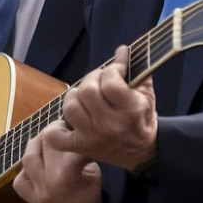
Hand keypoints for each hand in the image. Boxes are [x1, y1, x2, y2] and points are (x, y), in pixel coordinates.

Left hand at [14, 129, 102, 202]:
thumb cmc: (92, 192)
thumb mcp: (94, 169)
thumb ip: (79, 150)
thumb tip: (70, 128)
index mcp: (66, 175)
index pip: (62, 142)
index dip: (68, 130)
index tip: (72, 126)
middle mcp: (47, 184)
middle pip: (43, 145)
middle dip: (52, 132)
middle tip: (60, 127)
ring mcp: (36, 194)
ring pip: (27, 159)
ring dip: (36, 145)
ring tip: (46, 141)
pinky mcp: (30, 201)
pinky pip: (20, 180)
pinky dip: (26, 170)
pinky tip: (38, 166)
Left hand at [57, 45, 157, 171]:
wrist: (142, 152)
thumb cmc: (142, 118)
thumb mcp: (146, 94)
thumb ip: (136, 70)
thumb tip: (121, 50)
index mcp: (130, 110)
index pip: (110, 81)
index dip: (111, 70)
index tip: (115, 71)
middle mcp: (110, 125)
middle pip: (87, 91)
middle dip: (92, 79)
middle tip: (99, 81)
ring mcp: (93, 137)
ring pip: (71, 107)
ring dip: (75, 98)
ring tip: (85, 99)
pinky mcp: (80, 147)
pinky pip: (56, 136)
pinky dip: (55, 127)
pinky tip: (68, 121)